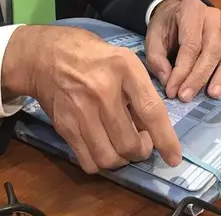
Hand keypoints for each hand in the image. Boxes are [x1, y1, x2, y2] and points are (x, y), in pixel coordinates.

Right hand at [1, 25, 180, 173]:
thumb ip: (140, 91)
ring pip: (109, 158)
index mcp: (124, 68)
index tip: (174, 157)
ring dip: (121, 160)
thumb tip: (152, 129)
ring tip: (122, 146)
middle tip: (141, 143)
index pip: (151, 111)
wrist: (46, 55)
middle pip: (129, 143)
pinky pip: (88, 161)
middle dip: (141, 151)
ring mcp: (81, 110)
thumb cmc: (92, 56)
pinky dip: (100, 163)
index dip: (165, 139)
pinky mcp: (65, 125)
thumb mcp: (123, 60)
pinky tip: (103, 148)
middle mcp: (103, 90)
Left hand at [144, 0, 220, 102]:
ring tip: (213, 94)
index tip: (173, 90)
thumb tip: (169, 81)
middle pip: (213, 48)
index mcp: (192, 10)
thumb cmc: (166, 27)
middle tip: (187, 96)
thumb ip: (157, 59)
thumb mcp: (153, 38)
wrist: (177, 14)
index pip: (191, 43)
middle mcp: (213, 17)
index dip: (183, 70)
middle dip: (200, 76)